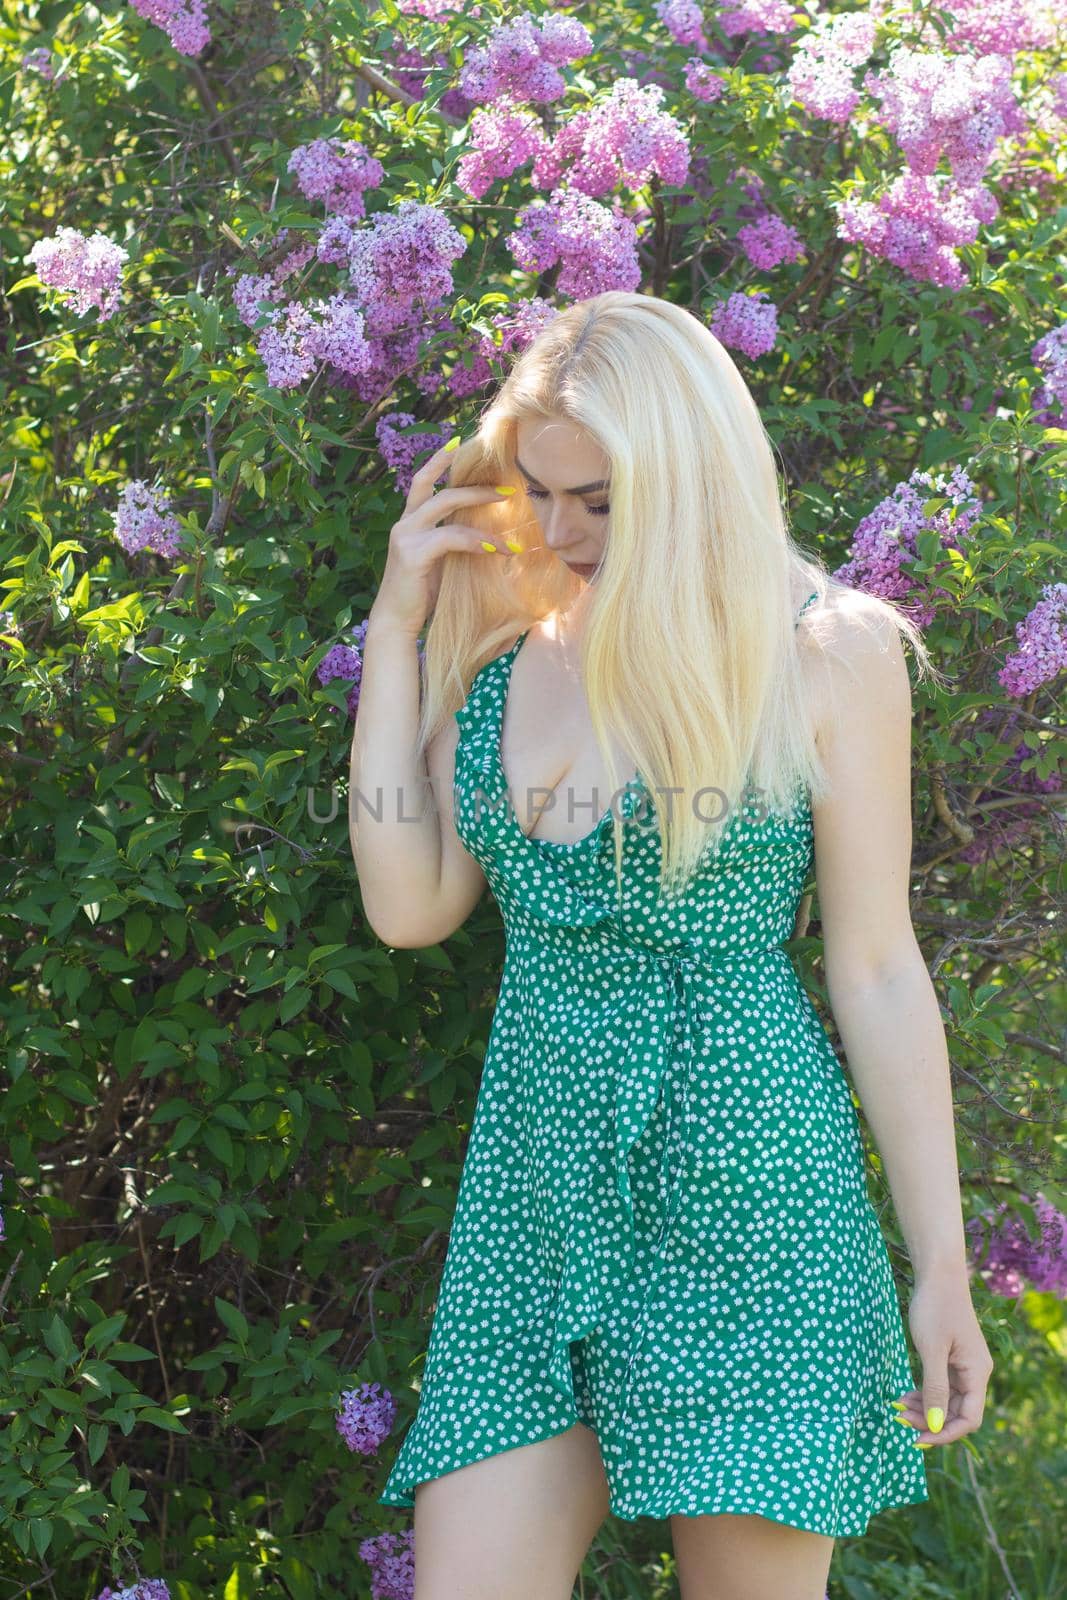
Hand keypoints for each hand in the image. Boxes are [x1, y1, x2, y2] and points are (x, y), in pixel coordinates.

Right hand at [369, 437, 517, 636]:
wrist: (396, 623)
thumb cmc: (421, 596)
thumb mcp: (440, 562)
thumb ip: (453, 542)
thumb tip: (486, 532)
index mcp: (409, 523)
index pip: (422, 482)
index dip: (439, 460)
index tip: (459, 442)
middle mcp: (403, 524)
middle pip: (436, 486)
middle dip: (471, 481)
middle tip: (504, 484)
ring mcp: (405, 537)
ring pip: (445, 503)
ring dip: (479, 500)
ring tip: (507, 503)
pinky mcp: (412, 554)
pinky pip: (450, 537)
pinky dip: (475, 540)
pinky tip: (495, 547)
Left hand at [894, 1275, 993, 1446]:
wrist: (937, 1275)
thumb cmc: (935, 1308)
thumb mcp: (932, 1350)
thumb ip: (934, 1388)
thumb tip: (934, 1424)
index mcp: (977, 1374)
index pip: (969, 1419)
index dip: (945, 1433)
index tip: (917, 1438)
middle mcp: (975, 1373)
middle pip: (957, 1412)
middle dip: (929, 1420)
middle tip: (899, 1418)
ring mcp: (964, 1366)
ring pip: (947, 1400)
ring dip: (925, 1408)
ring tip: (898, 1407)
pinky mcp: (952, 1358)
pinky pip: (941, 1386)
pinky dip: (924, 1393)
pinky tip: (905, 1395)